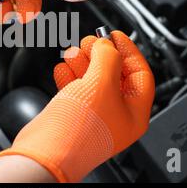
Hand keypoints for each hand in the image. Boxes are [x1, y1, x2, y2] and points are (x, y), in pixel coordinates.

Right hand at [0, 31, 154, 181]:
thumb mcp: (101, 82)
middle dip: (101, 55)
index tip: (115, 35)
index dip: (129, 51)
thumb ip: (108, 57)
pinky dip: (69, 76)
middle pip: (115, 75)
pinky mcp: (74, 116)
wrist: (46, 152)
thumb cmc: (78, 130)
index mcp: (134, 113)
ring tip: (73, 52)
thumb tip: (107, 45)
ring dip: (83, 63)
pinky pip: (76, 90)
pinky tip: (63, 68)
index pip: (140, 74)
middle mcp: (116, 116)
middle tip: (90, 41)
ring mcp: (94, 117)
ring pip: (93, 81)